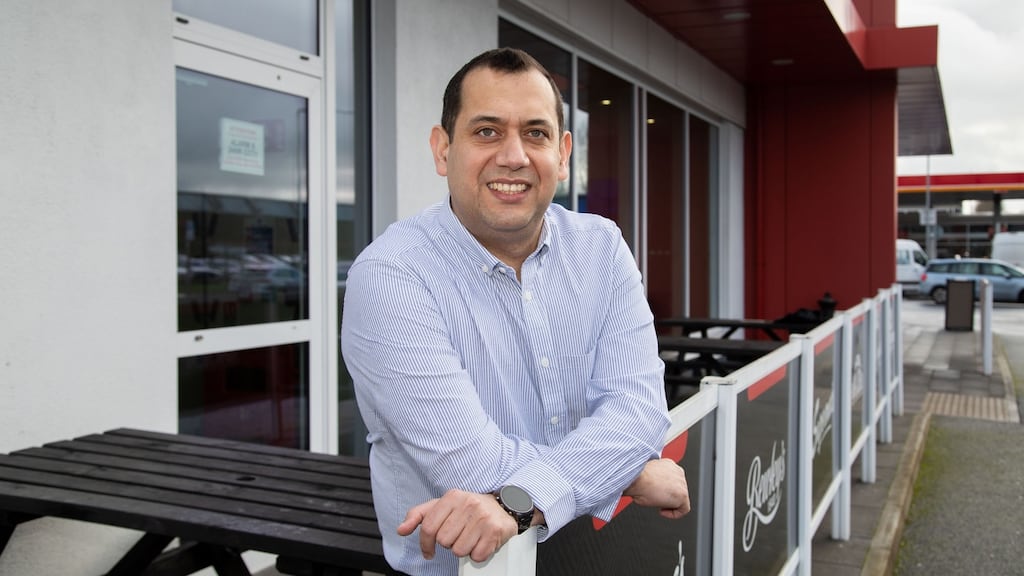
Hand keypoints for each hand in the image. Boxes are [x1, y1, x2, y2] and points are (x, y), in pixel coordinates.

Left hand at [397, 489, 517, 562]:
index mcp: (452, 497)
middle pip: (443, 541)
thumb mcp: (442, 506)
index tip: (428, 551)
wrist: (501, 507)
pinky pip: (476, 556)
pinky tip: (480, 542)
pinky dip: (477, 554)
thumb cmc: (467, 509)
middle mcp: (468, 504)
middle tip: (458, 535)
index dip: (425, 544)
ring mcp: (483, 517)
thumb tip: (401, 530)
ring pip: (459, 550)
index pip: (428, 527)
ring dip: (463, 549)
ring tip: (470, 538)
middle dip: (449, 543)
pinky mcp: (495, 531)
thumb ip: (419, 516)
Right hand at [623, 458, 690, 518]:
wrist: (636, 479)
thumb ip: (657, 479)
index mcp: (669, 465)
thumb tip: (655, 487)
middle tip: (655, 499)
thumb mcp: (648, 474)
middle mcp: (678, 472)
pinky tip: (662, 512)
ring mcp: (682, 483)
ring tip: (657, 503)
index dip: (665, 489)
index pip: (673, 480)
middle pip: (678, 489)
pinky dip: (674, 514)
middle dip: (667, 496)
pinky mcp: (683, 495)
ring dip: (669, 503)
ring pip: (680, 498)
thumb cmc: (637, 478)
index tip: (656, 493)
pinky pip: (684, 509)